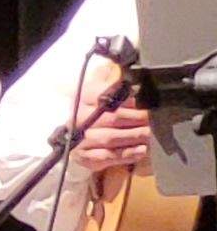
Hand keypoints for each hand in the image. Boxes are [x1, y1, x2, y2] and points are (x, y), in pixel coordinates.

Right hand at [76, 55, 153, 174]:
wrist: (74, 135)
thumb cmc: (94, 112)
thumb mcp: (101, 93)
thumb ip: (116, 85)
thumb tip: (136, 74)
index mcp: (84, 97)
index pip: (109, 96)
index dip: (132, 101)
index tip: (151, 104)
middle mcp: (79, 117)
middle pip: (114, 118)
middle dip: (139, 121)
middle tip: (157, 122)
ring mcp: (80, 138)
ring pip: (111, 138)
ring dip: (135, 137)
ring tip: (151, 135)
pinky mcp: (84, 156)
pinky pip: (108, 156)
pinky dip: (127, 154)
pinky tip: (142, 150)